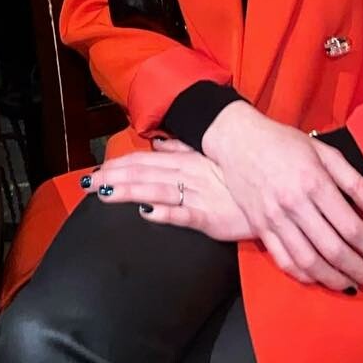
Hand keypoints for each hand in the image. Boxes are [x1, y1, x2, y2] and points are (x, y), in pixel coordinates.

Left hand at [85, 148, 251, 240]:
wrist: (274, 193)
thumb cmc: (240, 177)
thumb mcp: (210, 156)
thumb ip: (183, 150)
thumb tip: (158, 143)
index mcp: (186, 160)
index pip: (145, 161)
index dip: (119, 164)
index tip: (97, 169)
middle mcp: (187, 174)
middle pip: (143, 175)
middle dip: (114, 178)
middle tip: (88, 182)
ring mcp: (198, 196)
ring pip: (156, 191)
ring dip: (128, 192)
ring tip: (103, 193)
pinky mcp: (210, 219)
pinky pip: (184, 214)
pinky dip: (165, 212)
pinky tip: (146, 212)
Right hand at [199, 104, 362, 289]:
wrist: (238, 139)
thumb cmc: (285, 143)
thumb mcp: (325, 153)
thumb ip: (356, 183)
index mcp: (314, 182)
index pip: (351, 227)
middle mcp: (294, 204)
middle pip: (333, 250)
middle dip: (360, 270)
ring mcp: (274, 219)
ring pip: (308, 262)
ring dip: (335, 280)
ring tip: (354, 286)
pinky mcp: (259, 228)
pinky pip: (283, 260)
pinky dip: (304, 276)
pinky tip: (321, 279)